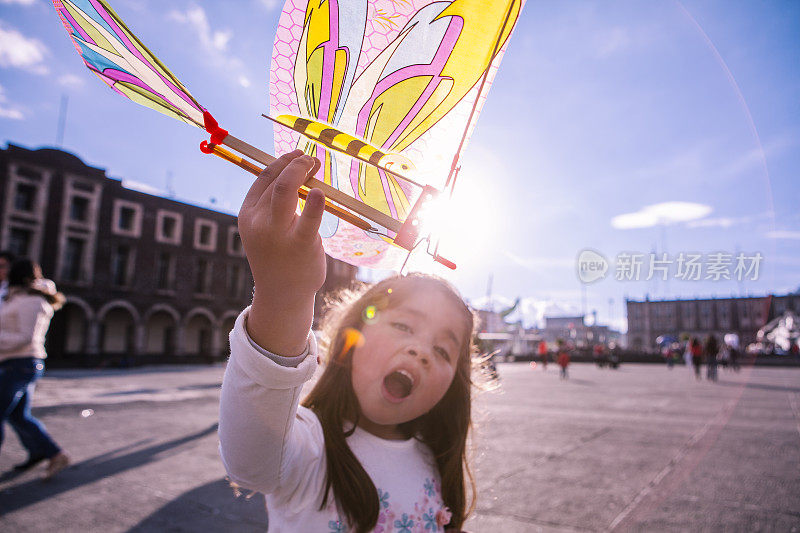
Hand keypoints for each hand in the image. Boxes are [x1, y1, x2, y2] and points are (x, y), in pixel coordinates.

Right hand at [238, 150, 325, 354]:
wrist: (282, 294)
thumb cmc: (280, 256)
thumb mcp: (268, 228)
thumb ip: (277, 205)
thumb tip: (299, 171)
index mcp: (248, 215)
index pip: (264, 178)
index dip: (282, 161)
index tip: (298, 154)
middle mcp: (259, 222)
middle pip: (276, 180)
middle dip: (295, 164)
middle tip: (312, 159)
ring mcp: (278, 233)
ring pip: (286, 190)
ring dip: (302, 171)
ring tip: (316, 165)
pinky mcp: (300, 244)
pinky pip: (308, 218)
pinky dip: (315, 202)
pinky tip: (320, 193)